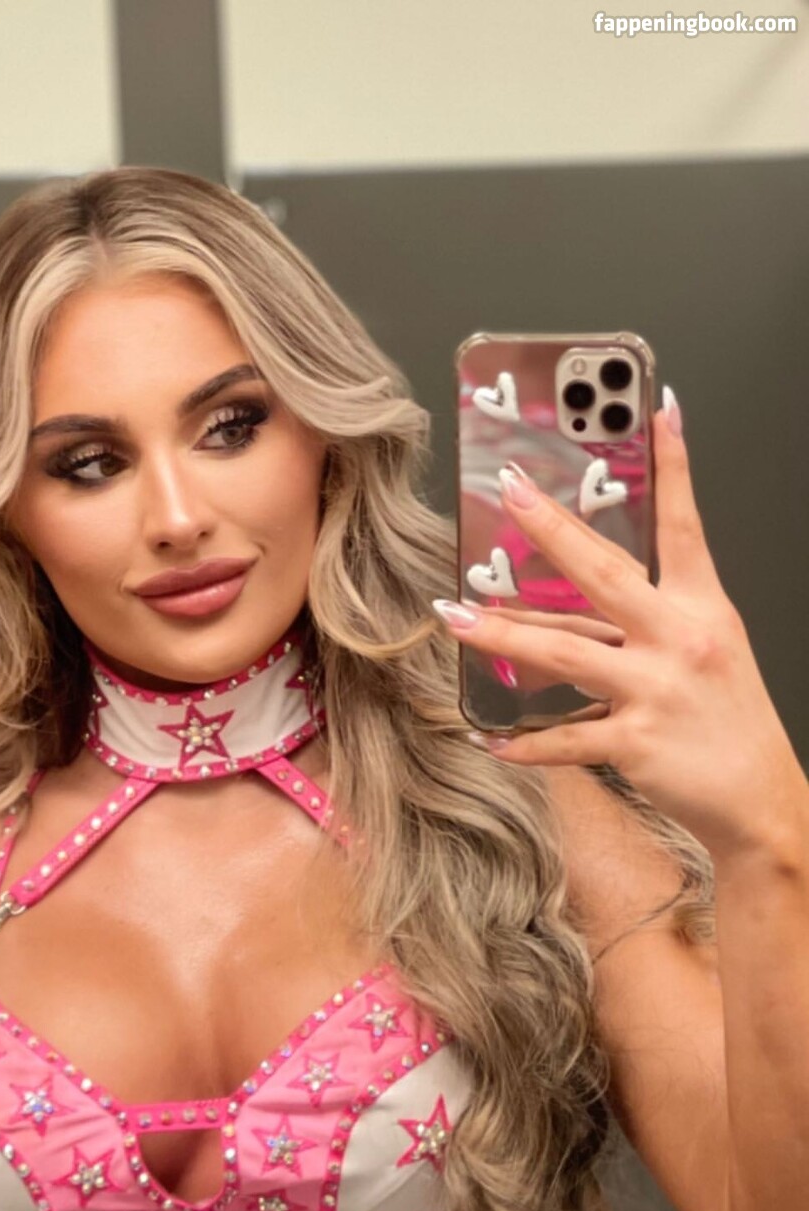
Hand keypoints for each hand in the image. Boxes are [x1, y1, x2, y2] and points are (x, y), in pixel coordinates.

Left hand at [434, 396, 806, 863]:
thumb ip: (652, 619)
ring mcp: (656, 691)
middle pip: (605, 574)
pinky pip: (566, 740)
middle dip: (551, 529)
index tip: (658, 410)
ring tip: (456, 618)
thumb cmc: (728, 722)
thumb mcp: (710, 649)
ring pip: (567, 652)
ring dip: (504, 634)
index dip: (674, 466)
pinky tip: (489, 736)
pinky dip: (524, 743)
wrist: (758, 797)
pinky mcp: (637, 743)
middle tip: (508, 491)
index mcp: (702, 609)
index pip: (685, 526)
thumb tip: (579, 599)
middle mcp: (679, 640)